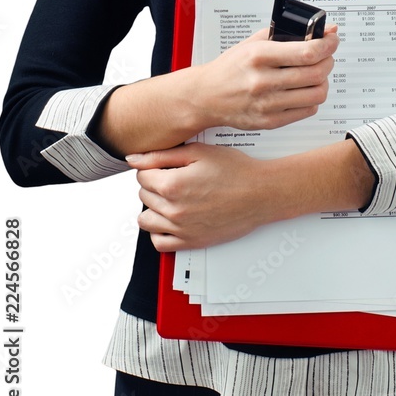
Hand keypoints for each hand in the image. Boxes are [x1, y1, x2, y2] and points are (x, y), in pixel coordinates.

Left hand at [127, 143, 269, 250]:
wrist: (261, 193)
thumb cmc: (236, 171)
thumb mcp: (198, 152)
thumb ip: (162, 155)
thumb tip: (134, 159)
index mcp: (172, 185)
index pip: (141, 175)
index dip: (152, 167)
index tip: (164, 166)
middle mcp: (173, 210)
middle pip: (143, 195)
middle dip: (154, 184)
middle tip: (173, 178)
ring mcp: (181, 229)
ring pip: (145, 220)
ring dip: (153, 207)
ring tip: (170, 198)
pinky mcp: (191, 242)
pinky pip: (159, 243)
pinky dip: (159, 231)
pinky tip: (170, 220)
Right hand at [190, 24, 338, 131]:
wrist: (206, 96)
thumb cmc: (231, 68)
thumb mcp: (253, 42)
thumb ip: (289, 34)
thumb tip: (325, 30)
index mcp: (259, 56)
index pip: (307, 52)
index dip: (327, 45)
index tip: (332, 40)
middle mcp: (263, 81)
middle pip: (315, 73)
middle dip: (328, 61)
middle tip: (325, 56)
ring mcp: (267, 104)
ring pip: (316, 94)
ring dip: (322, 81)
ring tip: (314, 74)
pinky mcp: (270, 121)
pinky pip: (307, 110)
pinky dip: (311, 99)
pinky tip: (302, 90)